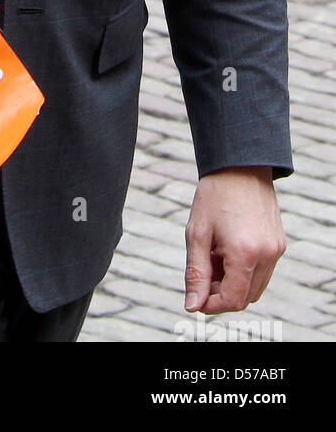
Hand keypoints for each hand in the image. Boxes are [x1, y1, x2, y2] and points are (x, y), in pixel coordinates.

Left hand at [184, 166, 285, 314]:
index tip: (196, 298)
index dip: (212, 305)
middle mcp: (267, 255)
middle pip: (246, 297)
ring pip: (255, 287)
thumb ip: (196, 273)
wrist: (240, 166)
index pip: (233, 300)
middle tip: (202, 270)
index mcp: (245, 253)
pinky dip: (244, 271)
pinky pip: (263, 271)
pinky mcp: (279, 244)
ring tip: (213, 256)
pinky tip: (226, 249)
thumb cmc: (214, 196)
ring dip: (233, 282)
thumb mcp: (197, 234)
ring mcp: (276, 250)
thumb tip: (192, 305)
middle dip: (221, 293)